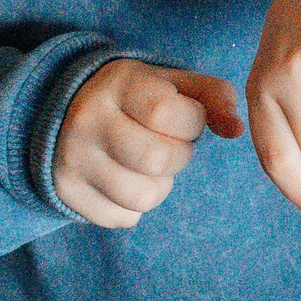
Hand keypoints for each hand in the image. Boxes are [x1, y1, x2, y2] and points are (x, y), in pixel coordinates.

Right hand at [53, 59, 244, 227]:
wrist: (65, 110)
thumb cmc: (137, 97)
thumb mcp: (172, 82)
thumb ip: (213, 97)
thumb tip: (235, 130)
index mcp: (117, 84)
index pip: (166, 113)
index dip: (191, 122)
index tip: (185, 118)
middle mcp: (87, 120)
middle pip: (158, 160)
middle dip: (179, 155)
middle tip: (168, 143)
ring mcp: (72, 159)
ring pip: (144, 197)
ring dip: (160, 185)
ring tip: (147, 163)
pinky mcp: (67, 193)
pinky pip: (123, 218)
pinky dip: (134, 205)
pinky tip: (125, 178)